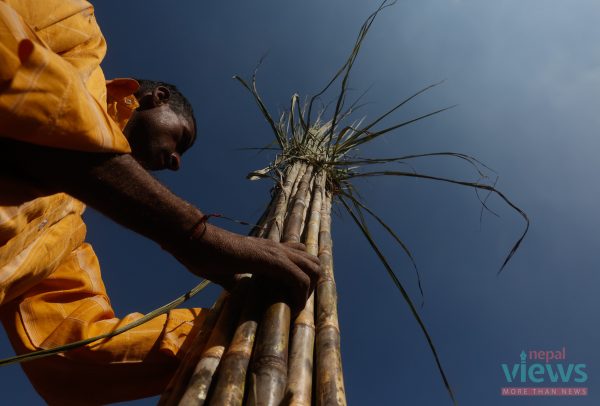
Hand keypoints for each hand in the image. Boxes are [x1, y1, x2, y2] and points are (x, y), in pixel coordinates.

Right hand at [174, 224, 321, 307]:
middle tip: (295, 304)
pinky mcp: (272, 260)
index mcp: (268, 250)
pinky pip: (300, 279)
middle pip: (314, 262)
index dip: (302, 279)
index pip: (301, 256)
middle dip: (312, 286)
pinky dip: (300, 297)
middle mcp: (277, 248)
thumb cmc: (205, 255)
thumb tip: (237, 293)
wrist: (196, 241)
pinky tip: (290, 309)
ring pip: (314, 268)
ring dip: (309, 291)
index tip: (291, 300)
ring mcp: (276, 252)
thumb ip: (236, 280)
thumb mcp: (225, 272)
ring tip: (295, 307)